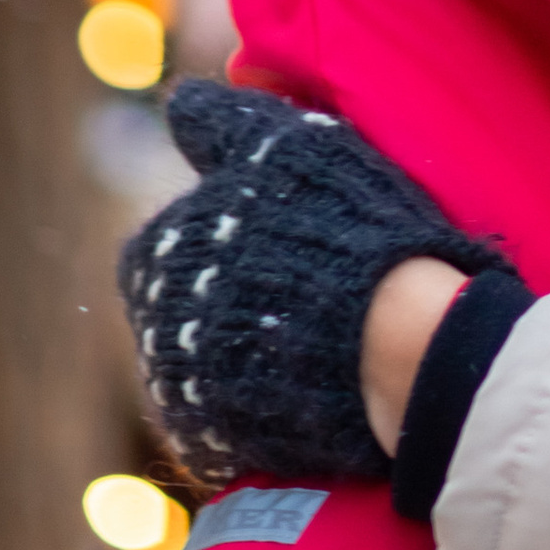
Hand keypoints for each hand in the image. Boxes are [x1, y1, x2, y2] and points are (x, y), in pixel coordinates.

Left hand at [117, 79, 501, 485]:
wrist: (398, 344)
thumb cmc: (343, 227)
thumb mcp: (285, 144)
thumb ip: (224, 120)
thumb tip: (181, 99)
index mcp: (152, 255)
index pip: (167, 243)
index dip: (222, 234)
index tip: (277, 233)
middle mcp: (151, 333)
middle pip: (180, 307)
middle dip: (225, 295)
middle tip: (297, 283)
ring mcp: (184, 398)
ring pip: (204, 363)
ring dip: (241, 348)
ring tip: (311, 332)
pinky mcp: (220, 450)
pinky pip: (226, 419)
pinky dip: (258, 399)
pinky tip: (307, 378)